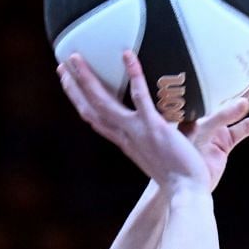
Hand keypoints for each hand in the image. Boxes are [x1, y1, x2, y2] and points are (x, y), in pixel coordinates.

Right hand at [58, 50, 210, 190]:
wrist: (187, 193)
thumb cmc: (180, 178)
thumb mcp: (165, 153)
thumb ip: (169, 134)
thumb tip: (184, 118)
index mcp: (125, 142)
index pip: (95, 119)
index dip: (80, 101)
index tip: (70, 84)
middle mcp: (125, 136)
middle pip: (91, 108)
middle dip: (74, 86)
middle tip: (62, 64)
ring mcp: (137, 131)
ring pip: (103, 102)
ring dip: (87, 78)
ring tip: (76, 57)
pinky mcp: (154, 127)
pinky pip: (140, 97)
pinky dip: (133, 74)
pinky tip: (127, 54)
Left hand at [187, 61, 248, 191]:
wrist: (183, 189)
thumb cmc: (175, 161)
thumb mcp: (195, 133)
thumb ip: (219, 118)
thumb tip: (244, 102)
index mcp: (186, 108)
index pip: (196, 81)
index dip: (204, 64)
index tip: (218, 46)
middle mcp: (201, 114)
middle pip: (220, 86)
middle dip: (234, 69)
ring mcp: (216, 127)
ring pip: (238, 101)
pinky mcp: (227, 141)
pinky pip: (247, 126)